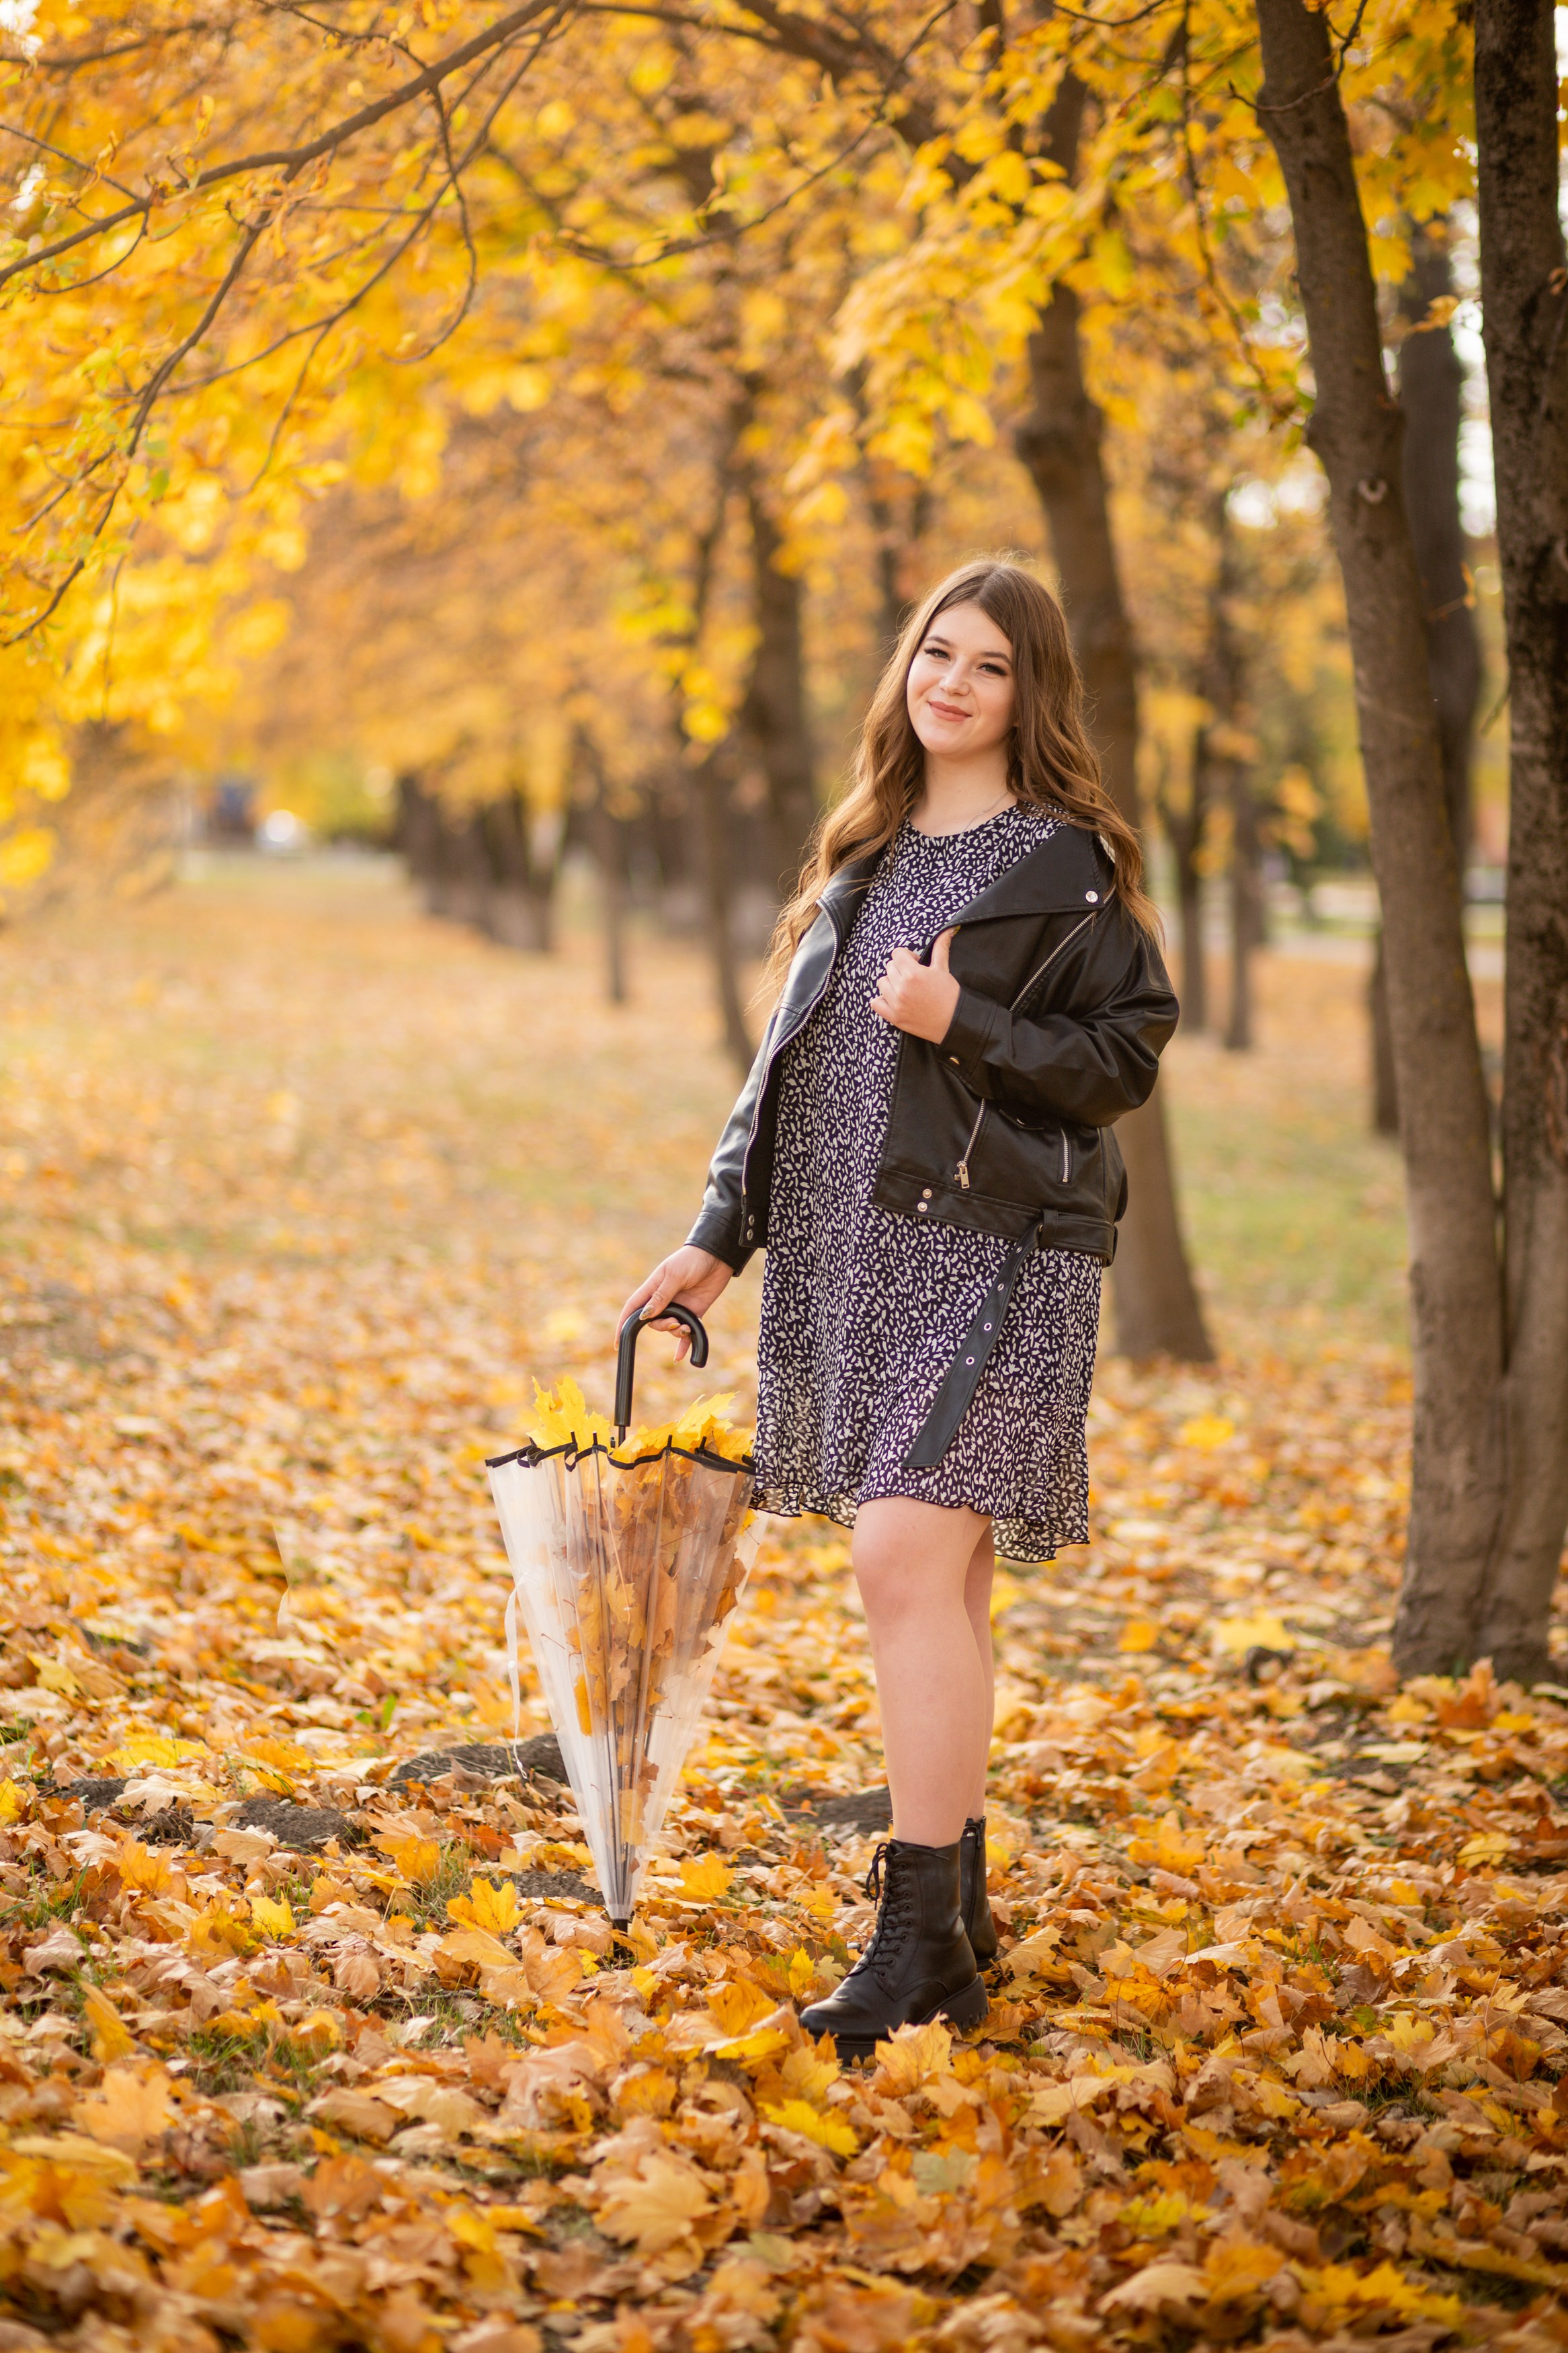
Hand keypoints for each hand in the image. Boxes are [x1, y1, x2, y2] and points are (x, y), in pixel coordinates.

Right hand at [618, 1246, 731, 1360]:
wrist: (718, 1256)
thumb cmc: (692, 1260)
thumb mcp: (675, 1275)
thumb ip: (661, 1296)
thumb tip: (645, 1315)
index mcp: (653, 1287)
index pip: (633, 1307)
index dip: (624, 1323)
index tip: (618, 1340)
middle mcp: (664, 1299)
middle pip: (653, 1321)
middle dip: (662, 1327)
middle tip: (675, 1323)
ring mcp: (679, 1306)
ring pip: (669, 1327)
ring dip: (675, 1332)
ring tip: (686, 1327)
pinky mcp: (694, 1311)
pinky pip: (686, 1331)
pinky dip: (684, 1344)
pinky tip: (681, 1357)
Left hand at [871, 926, 960, 1043]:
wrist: (955, 1021)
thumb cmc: (950, 995)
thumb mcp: (943, 969)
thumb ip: (940, 948)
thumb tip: (948, 930)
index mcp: (913, 973)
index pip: (896, 954)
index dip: (906, 956)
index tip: (915, 963)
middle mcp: (901, 988)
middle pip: (889, 967)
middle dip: (900, 969)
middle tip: (913, 977)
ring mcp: (896, 1004)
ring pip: (881, 983)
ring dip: (891, 983)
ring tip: (904, 988)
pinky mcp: (894, 1018)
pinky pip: (875, 1003)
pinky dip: (881, 1000)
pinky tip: (894, 999)